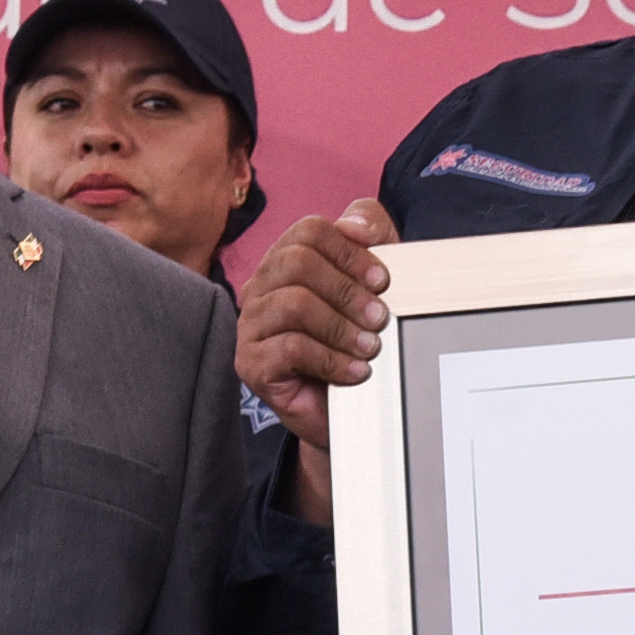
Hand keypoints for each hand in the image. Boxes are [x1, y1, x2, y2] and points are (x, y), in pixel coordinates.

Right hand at [235, 202, 393, 521]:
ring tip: (371, 347)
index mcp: (286, 259)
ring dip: (341, 326)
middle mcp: (261, 287)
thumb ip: (370, 237)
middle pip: (296, 261)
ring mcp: (250, 325)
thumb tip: (357, 224)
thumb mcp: (373, 282)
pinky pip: (289, 348)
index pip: (309, 231)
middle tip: (380, 318)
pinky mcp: (250, 363)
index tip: (384, 280)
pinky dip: (331, 359)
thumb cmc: (356, 340)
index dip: (351, 251)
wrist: (346, 410)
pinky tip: (356, 372)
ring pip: (293, 303)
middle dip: (347, 290)